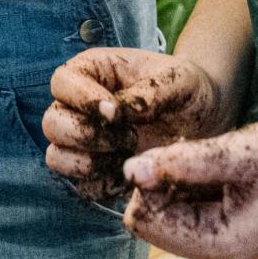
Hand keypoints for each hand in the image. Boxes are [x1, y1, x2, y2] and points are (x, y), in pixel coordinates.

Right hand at [43, 49, 229, 200]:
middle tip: (126, 137)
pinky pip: (81, 186)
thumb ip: (151, 92)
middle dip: (86, 135)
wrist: (205, 120)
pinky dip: (101, 185)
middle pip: (52, 123)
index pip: (62, 82)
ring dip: (87, 162)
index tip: (115, 113)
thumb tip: (120, 111)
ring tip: (125, 157)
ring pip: (56, 157)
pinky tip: (130, 175)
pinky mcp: (97, 172)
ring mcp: (85, 141)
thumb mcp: (180, 81)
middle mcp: (80, 107)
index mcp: (93, 72)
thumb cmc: (188, 89)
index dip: (82, 99)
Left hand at [120, 114, 257, 258]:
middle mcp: (220, 258)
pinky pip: (197, 210)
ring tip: (219, 155)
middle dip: (165, 181)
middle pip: (156, 219)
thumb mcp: (240, 151)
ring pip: (175, 212)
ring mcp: (230, 249)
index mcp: (218, 246)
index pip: (144, 221)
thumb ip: (182, 163)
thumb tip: (131, 170)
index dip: (149, 180)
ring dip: (183, 180)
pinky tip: (227, 163)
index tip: (178, 151)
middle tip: (201, 150)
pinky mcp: (238, 234)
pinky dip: (200, 184)